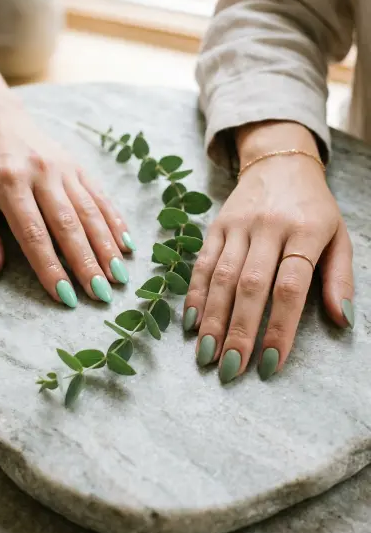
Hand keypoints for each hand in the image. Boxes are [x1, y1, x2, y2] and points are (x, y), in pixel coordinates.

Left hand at [0, 98, 133, 306]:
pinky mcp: (77, 165)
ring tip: (120, 276)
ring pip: (90, 212)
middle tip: (103, 294)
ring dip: (107, 246)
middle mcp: (41, 174)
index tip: (65, 297)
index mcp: (9, 182)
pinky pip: (100, 196)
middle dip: (87, 263)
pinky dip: (115, 221)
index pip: (34, 235)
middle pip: (69, 226)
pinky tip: (127, 244)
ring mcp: (64, 168)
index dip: (51, 268)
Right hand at [183, 121, 353, 381]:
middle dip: (239, 331)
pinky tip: (191, 323)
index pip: (290, 287)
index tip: (271, 364)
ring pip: (221, 276)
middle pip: (250, 285)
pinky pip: (202, 262)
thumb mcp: (339, 236)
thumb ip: (340, 278)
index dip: (279, 327)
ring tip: (207, 356)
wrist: (280, 162)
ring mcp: (239, 225)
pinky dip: (195, 294)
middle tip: (231, 369)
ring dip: (212, 319)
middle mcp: (269, 227)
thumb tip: (341, 321)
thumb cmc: (314, 209)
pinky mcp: (216, 225)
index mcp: (306, 232)